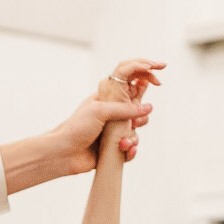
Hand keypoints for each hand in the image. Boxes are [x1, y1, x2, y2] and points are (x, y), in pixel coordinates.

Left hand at [56, 58, 162, 173]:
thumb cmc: (76, 128)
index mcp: (107, 96)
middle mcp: (113, 111)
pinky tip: (125, 151)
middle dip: (141, 115)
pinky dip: (131, 150)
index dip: (145, 71)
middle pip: (138, 106)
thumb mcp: (99, 110)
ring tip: (123, 142)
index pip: (130, 78)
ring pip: (137, 129)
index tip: (160, 70)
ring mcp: (114, 129)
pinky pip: (132, 147)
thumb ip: (125, 107)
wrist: (64, 154)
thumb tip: (147, 107)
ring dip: (134, 136)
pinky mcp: (115, 146)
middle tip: (135, 122)